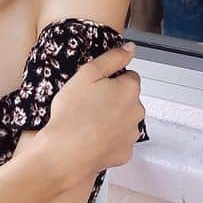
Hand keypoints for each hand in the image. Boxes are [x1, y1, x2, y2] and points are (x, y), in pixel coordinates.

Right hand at [42, 44, 144, 186]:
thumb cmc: (72, 113)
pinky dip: (109, 140)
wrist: (64, 154)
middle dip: (113, 99)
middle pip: (128, 99)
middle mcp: (137, 111)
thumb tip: (131, 48)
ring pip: (125, 120)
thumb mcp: (87, 74)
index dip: (110, 80)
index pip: (128, 76)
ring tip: (88, 123)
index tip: (94, 88)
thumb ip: (112, 58)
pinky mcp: (125, 153)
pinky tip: (92, 139)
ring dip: (112, 119)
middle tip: (88, 105)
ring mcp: (132, 134)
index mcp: (130, 89)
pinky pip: (119, 141)